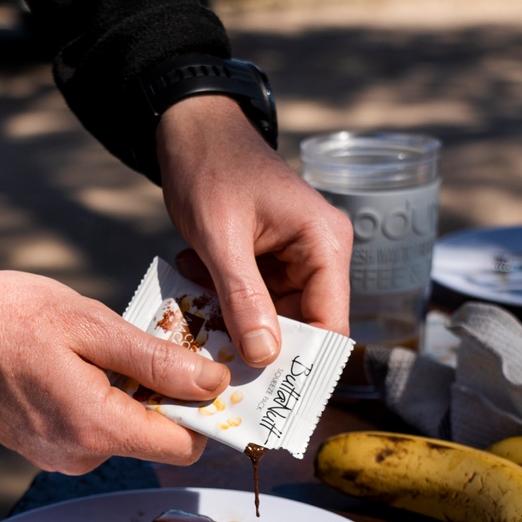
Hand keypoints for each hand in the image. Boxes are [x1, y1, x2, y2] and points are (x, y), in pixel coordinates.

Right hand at [0, 269, 228, 473]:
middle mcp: (79, 457)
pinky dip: (103, 401)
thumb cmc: (8, 318)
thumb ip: (157, 361)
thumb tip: (212, 384)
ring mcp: (58, 457)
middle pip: (156, 438)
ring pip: (125, 433)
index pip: (184, 446)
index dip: (205, 411)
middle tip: (150, 345)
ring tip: (105, 351)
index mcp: (96, 429)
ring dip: (132, 396)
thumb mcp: (93, 326)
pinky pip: (95, 431)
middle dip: (166, 396)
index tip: (206, 373)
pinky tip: (82, 366)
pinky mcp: (44, 448)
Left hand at [156, 96, 352, 366]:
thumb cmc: (210, 168)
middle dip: (259, 343)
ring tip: (196, 299)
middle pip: (304, 326)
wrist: (190, 128)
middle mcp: (321, 254)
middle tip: (216, 356)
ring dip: (234, 318)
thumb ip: (243, 297)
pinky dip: (223, 298)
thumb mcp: (221, 237)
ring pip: (273, 316)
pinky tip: (194, 276)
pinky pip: (254, 298)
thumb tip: (265, 356)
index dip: (304, 362)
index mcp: (325, 244)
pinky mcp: (271, 260)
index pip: (331, 323)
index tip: (269, 394)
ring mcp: (296, 258)